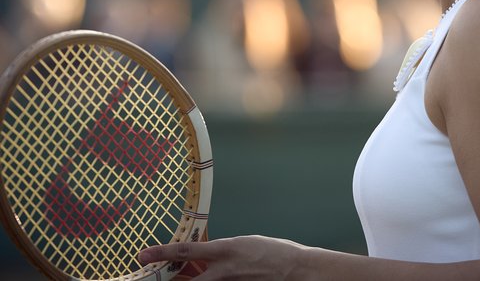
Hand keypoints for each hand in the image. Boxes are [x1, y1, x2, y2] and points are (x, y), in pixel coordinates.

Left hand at [139, 235, 307, 279]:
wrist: (295, 270)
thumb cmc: (271, 252)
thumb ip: (219, 251)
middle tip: (150, 274)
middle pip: (185, 280)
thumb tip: (200, 255)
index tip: (143, 254)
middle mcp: (223, 270)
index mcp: (225, 249)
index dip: (161, 252)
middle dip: (166, 279)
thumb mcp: (242, 243)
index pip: (186, 250)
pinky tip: (209, 280)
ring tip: (181, 276)